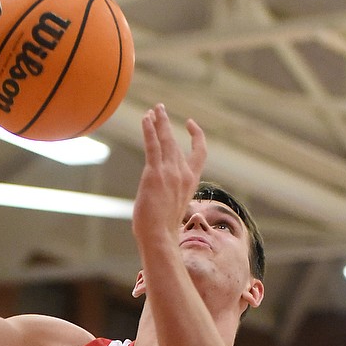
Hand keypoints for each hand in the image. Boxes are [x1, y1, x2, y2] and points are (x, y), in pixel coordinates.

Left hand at [132, 103, 206, 249]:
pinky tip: (146, 119)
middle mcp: (183, 174)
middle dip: (166, 124)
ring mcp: (170, 173)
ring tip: (153, 109)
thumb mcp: (173, 207)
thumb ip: (171, 193)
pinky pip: (152, 145)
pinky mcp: (154, 173)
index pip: (200, 153)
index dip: (196, 136)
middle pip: (176, 142)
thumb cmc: (162, 230)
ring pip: (165, 139)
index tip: (190, 123)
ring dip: (158, 122)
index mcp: (191, 182)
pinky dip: (149, 130)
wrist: (159, 237)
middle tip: (159, 109)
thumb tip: (162, 195)